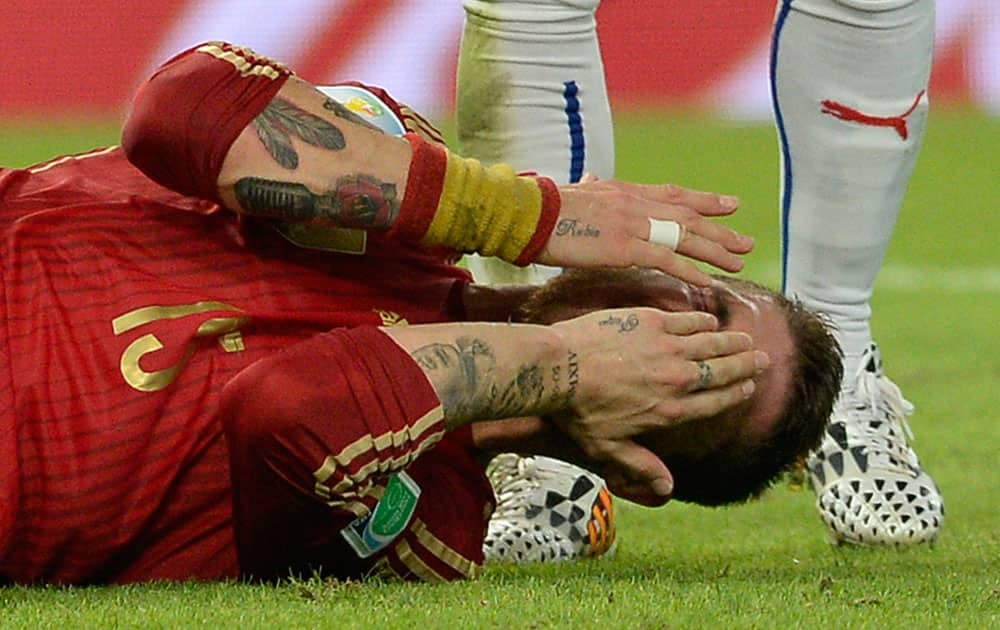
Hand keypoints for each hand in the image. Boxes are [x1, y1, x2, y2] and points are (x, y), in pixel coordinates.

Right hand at [535, 177, 753, 286]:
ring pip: (686, 237)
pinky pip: (667, 260)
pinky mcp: (626, 247)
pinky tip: (708, 282)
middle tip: (745, 241)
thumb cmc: (543, 208)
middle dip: (720, 229)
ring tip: (738, 261)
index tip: (729, 205)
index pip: (673, 195)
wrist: (529, 214)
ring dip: (715, 250)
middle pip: (689, 216)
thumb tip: (589, 180)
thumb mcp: (574, 192)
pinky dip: (691, 271)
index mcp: (624, 192)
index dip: (704, 201)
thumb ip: (589, 188)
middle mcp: (636, 204)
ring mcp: (634, 225)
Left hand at [550, 307, 764, 504]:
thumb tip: (667, 489)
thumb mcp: (608, 447)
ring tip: (746, 340)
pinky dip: (704, 321)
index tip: (749, 387)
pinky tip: (712, 322)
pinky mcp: (651, 322)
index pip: (715, 401)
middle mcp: (676, 379)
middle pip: (723, 371)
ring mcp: (666, 348)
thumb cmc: (578, 411)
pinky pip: (688, 320)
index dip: (736, 393)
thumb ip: (640, 466)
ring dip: (733, 342)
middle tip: (761, 359)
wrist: (559, 369)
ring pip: (712, 343)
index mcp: (669, 411)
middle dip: (746, 365)